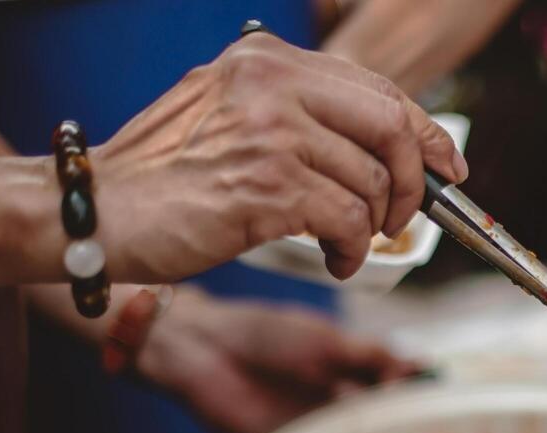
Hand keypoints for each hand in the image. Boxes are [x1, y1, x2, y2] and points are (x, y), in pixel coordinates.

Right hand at [92, 32, 466, 282]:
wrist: (99, 210)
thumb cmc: (166, 176)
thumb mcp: (229, 114)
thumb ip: (297, 113)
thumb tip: (385, 145)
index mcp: (265, 59)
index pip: (377, 87)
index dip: (424, 132)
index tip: (447, 167)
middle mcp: (270, 83)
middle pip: (391, 128)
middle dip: (414, 181)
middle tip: (403, 218)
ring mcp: (271, 133)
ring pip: (372, 183)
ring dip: (372, 227)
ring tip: (346, 244)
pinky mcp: (270, 187)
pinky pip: (350, 222)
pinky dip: (352, 250)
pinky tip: (334, 259)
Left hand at [137, 285, 419, 432]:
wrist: (202, 348)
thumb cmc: (262, 333)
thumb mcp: (326, 339)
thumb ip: (370, 356)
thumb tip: (416, 368)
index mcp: (351, 371)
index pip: (398, 388)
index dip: (421, 396)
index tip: (443, 402)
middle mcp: (338, 402)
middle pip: (384, 421)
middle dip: (408, 426)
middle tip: (432, 432)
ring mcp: (316, 428)